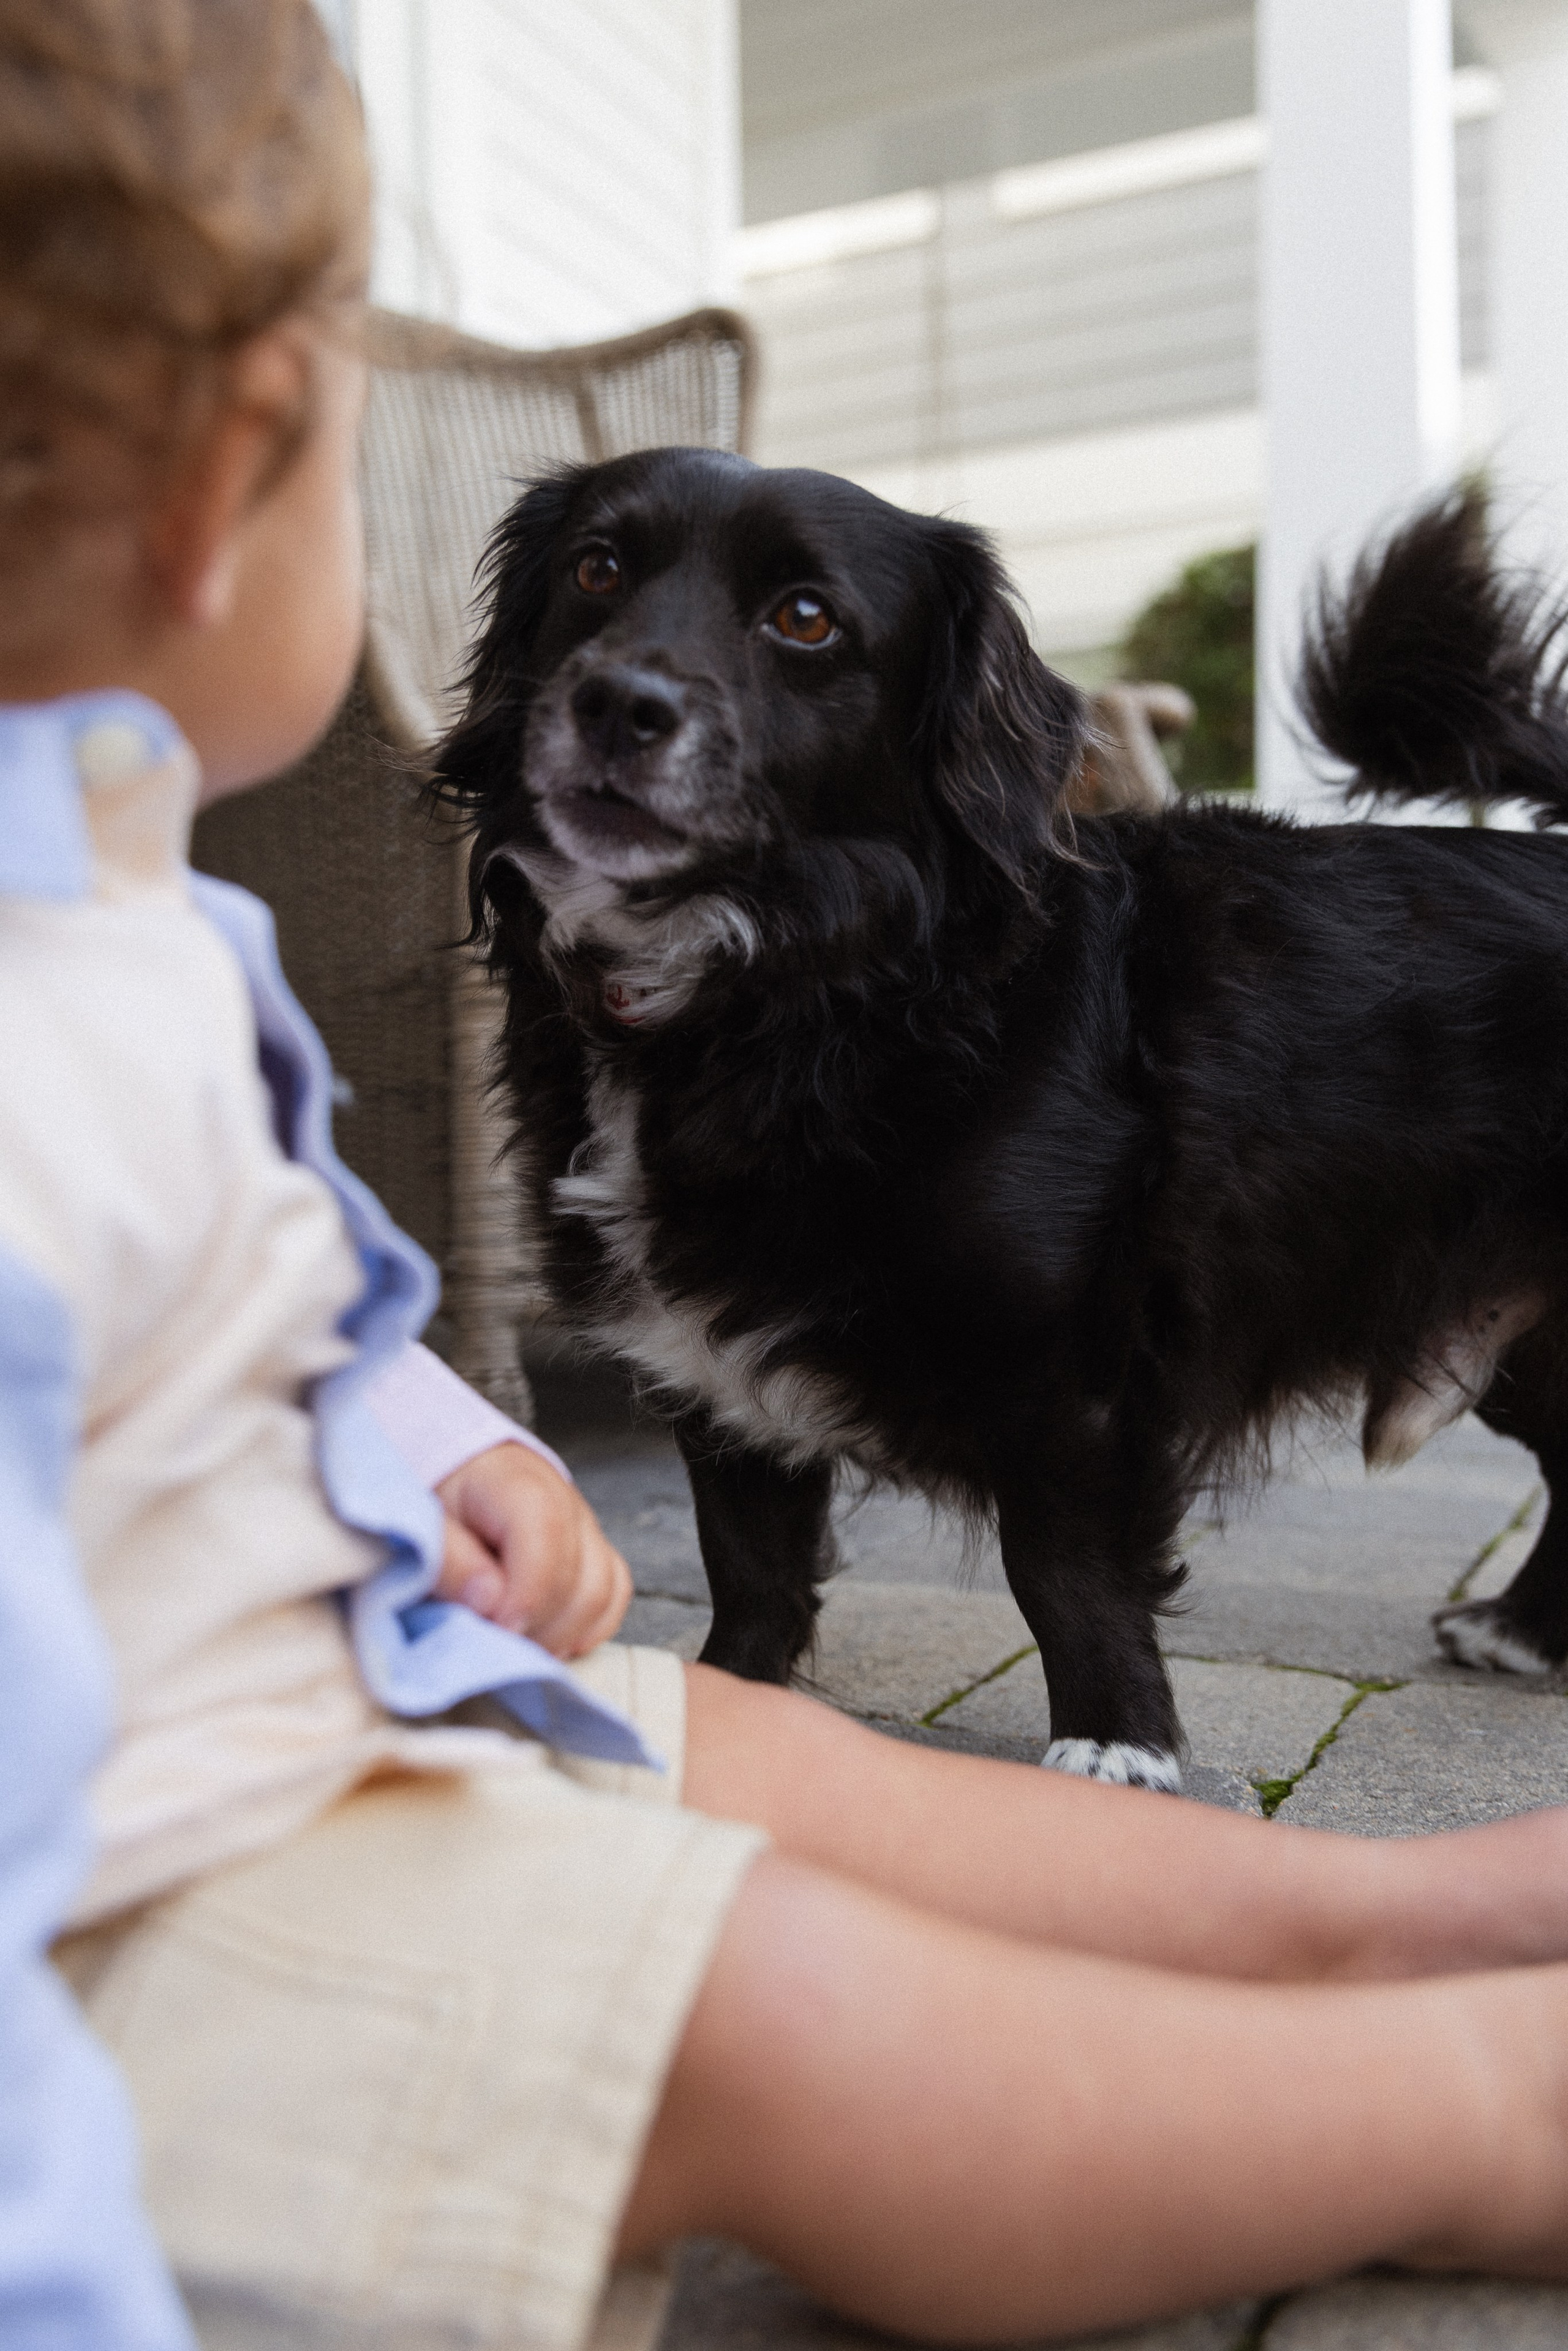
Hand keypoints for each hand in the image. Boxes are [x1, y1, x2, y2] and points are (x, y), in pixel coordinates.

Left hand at [433, 1442, 632, 1657]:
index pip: (546, 1540)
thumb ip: (448, 1560)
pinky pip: (613, 1596)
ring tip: (516, 1645)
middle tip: (494, 1644)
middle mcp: (567, 1505)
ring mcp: (587, 1531)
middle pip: (581, 1582)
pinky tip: (548, 1639)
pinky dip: (586, 1628)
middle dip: (538, 1629)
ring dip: (560, 1636)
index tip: (495, 1629)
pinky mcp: (595, 1554)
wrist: (462, 1478)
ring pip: (602, 1596)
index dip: (526, 1597)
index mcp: (521, 1486)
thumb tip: (488, 1600)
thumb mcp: (424, 1522)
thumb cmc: (440, 1502)